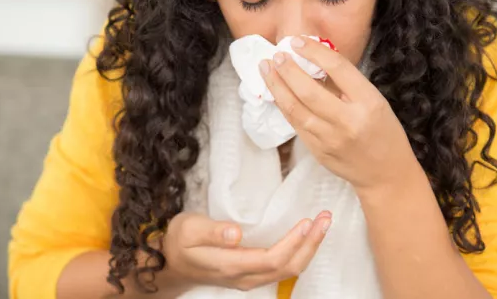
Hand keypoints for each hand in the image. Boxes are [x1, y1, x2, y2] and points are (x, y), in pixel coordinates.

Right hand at [161, 211, 331, 291]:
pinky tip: (306, 236)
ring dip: (309, 248)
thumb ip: (212, 232)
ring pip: (289, 270)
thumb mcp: (188, 229)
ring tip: (323, 224)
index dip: (293, 243)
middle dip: (311, 244)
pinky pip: (283, 268)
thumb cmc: (179, 241)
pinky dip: (300, 251)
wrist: (170, 263)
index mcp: (231, 265)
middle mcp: (245, 277)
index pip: (272, 259)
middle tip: (326, 218)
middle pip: (288, 267)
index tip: (307, 223)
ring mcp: (250, 279)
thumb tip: (235, 234)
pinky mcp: (252, 275)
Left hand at [259, 36, 416, 190]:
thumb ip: (347, 84)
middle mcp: (348, 121)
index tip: (297, 41)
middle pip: (309, 91)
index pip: (337, 69)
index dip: (314, 51)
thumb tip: (314, 60)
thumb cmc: (384, 132)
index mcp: (368, 102)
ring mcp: (330, 139)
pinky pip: (295, 124)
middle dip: (288, 70)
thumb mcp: (375, 102)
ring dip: (277, 86)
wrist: (385, 174)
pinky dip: (283, 105)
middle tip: (277, 54)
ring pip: (295, 109)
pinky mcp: (318, 151)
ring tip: (266, 68)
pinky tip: (276, 91)